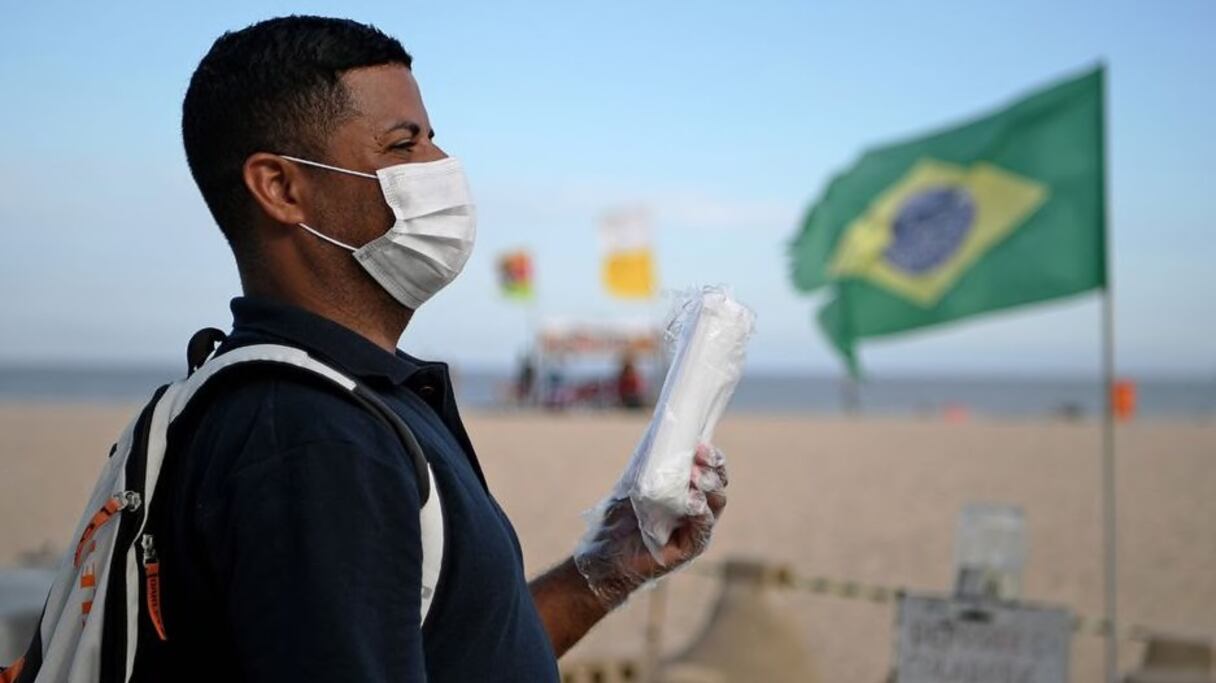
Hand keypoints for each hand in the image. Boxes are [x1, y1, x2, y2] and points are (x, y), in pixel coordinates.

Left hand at [573, 444, 727, 608]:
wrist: (603, 555)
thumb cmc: (618, 520)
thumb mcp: (632, 486)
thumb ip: (649, 467)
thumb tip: (660, 439)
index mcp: (688, 493)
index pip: (711, 472)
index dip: (711, 457)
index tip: (700, 443)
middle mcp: (697, 512)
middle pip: (718, 486)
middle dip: (713, 467)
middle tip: (699, 454)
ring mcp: (695, 531)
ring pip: (716, 505)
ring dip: (708, 486)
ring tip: (694, 474)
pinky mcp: (687, 550)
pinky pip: (702, 530)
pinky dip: (701, 513)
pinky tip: (693, 501)